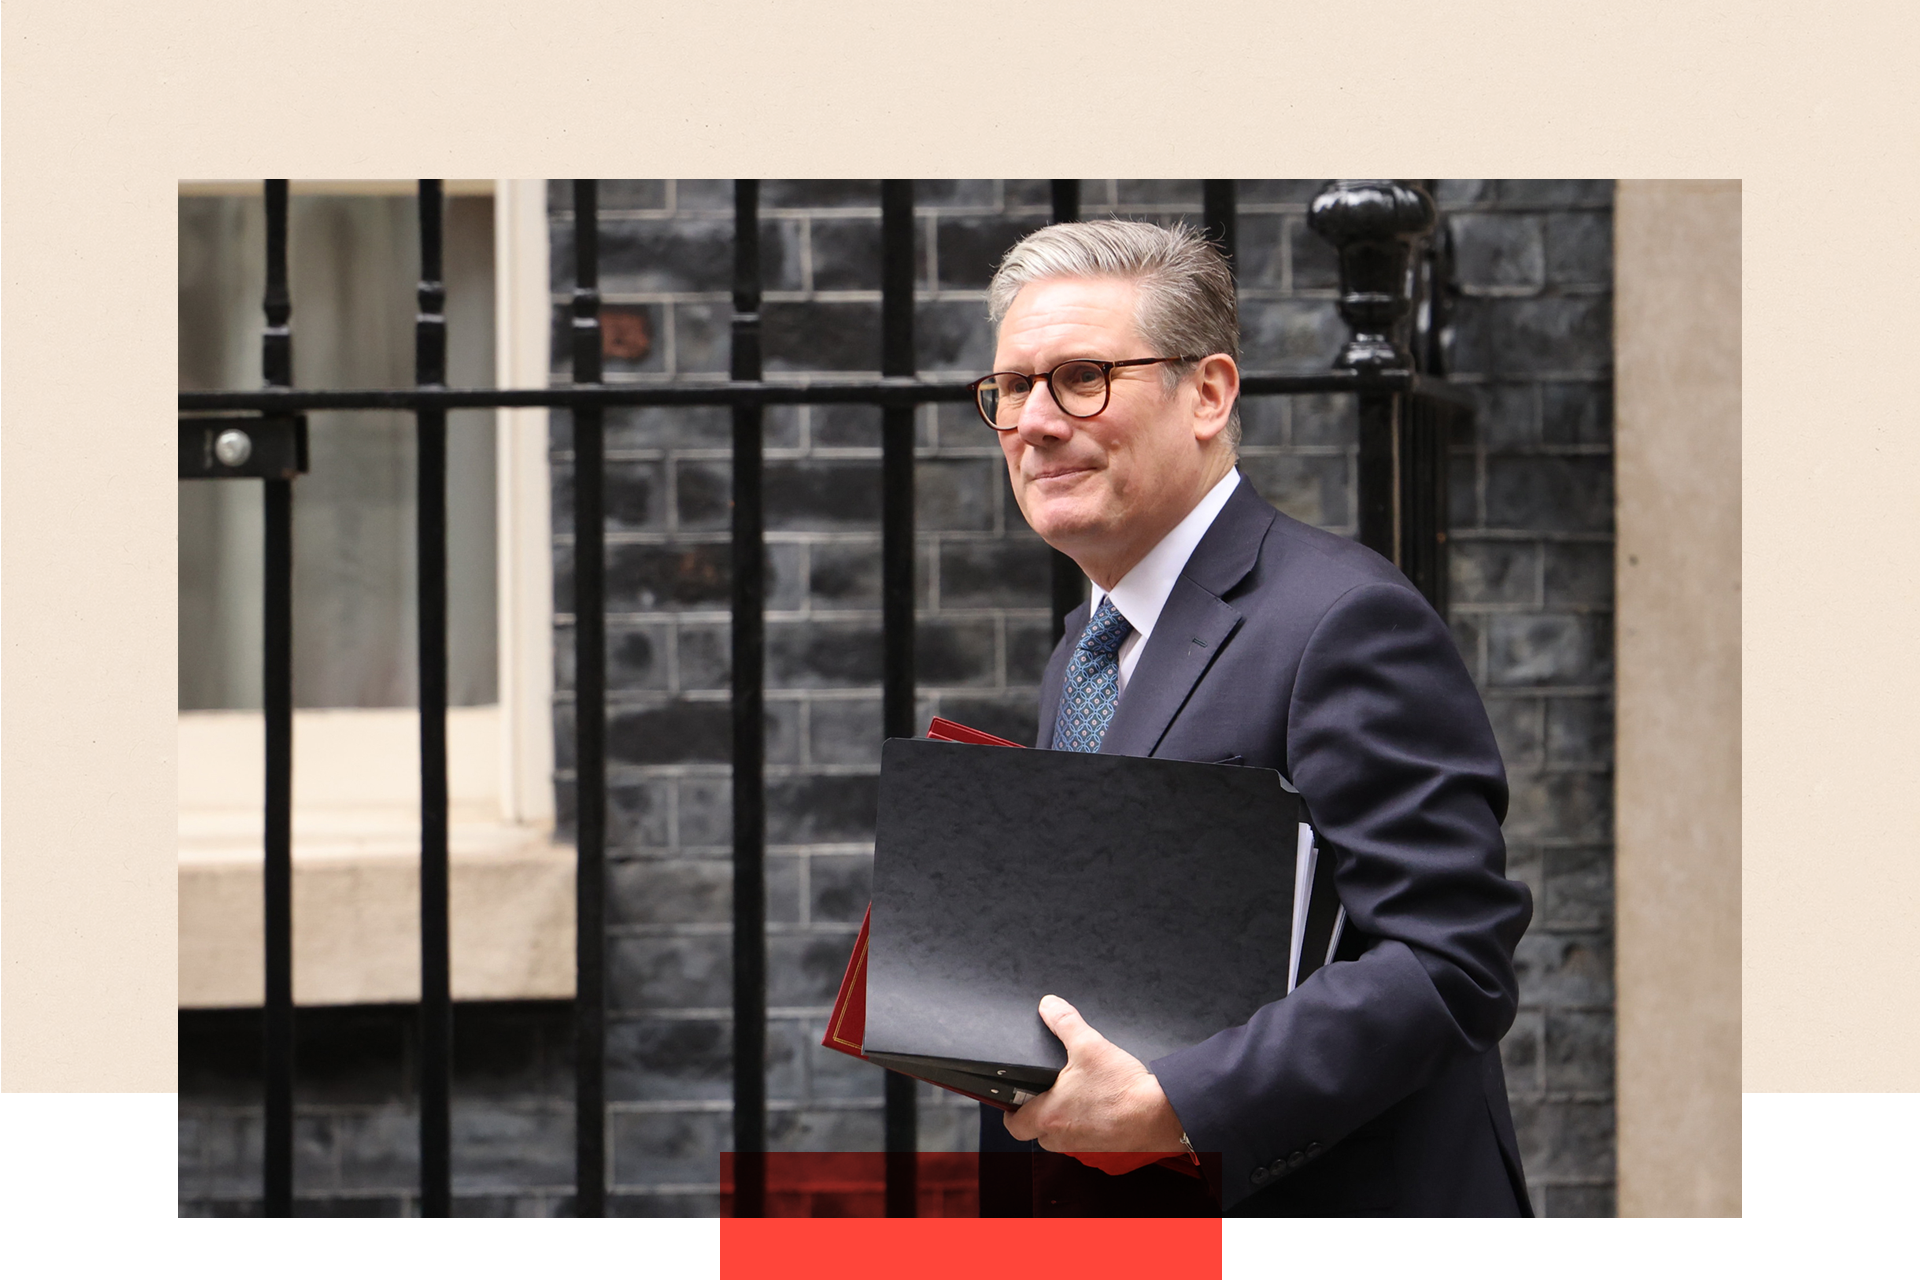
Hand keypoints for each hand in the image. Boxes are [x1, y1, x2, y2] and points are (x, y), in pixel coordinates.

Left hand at [1002, 994, 1187, 1174]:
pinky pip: (1083, 1138)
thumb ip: (1065, 1022)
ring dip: (1062, 1119)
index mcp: (1048, 1116)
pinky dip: (1084, 1124)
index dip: (1010, 1112)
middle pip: (1036, 1132)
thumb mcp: (1089, 1045)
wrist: (1159, 1116)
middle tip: (1044, 1091)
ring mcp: (1083, 1145)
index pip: (1014, 1126)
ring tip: (1073, 1094)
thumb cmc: (1121, 1089)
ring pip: (1060, 1136)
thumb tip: (1049, 1005)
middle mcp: (1062, 1137)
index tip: (1014, 1098)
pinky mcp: (1104, 1147)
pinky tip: (1097, 1103)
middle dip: (1037, 1114)